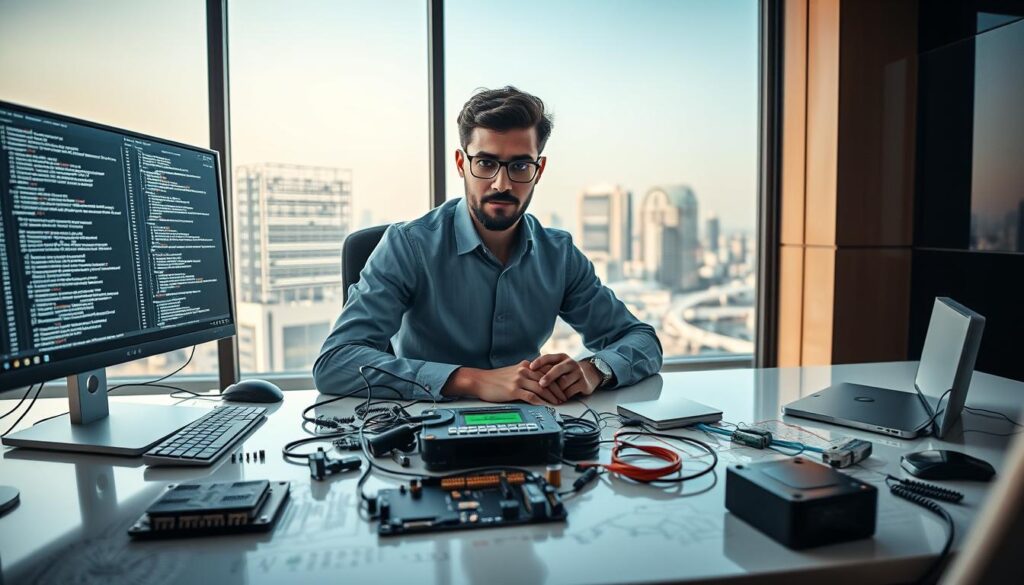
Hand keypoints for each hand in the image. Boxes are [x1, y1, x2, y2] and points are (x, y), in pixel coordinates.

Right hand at [441, 361, 565, 404]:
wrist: (479, 380)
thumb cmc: (495, 378)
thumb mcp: (512, 371)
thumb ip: (525, 371)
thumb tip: (536, 376)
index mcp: (525, 366)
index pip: (546, 372)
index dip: (556, 380)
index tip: (563, 388)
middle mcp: (524, 371)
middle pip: (547, 380)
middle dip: (558, 390)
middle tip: (564, 398)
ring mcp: (519, 380)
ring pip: (541, 388)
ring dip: (552, 397)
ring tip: (558, 403)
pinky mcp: (513, 390)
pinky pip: (531, 396)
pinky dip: (541, 402)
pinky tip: (545, 406)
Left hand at [529, 353, 600, 399]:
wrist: (589, 374)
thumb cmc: (567, 372)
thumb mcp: (558, 366)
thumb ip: (545, 367)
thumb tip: (525, 372)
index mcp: (561, 357)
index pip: (549, 357)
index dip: (539, 362)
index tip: (530, 367)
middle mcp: (570, 363)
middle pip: (558, 369)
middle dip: (548, 377)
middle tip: (540, 384)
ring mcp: (578, 373)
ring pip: (563, 383)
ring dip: (555, 391)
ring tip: (549, 396)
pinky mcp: (584, 383)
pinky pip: (570, 391)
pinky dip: (563, 396)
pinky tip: (559, 399)